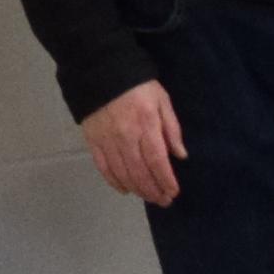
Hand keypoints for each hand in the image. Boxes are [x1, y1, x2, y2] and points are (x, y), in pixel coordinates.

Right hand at [83, 81, 187, 208]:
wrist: (101, 72)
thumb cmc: (138, 86)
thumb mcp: (162, 100)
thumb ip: (171, 128)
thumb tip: (180, 155)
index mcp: (146, 126)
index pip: (157, 161)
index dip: (165, 180)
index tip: (173, 192)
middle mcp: (126, 138)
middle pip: (140, 172)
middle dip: (153, 190)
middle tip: (163, 201)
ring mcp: (108, 141)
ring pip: (123, 173)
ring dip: (137, 189)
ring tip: (148, 197)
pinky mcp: (93, 142)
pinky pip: (104, 168)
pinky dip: (114, 182)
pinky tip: (125, 190)